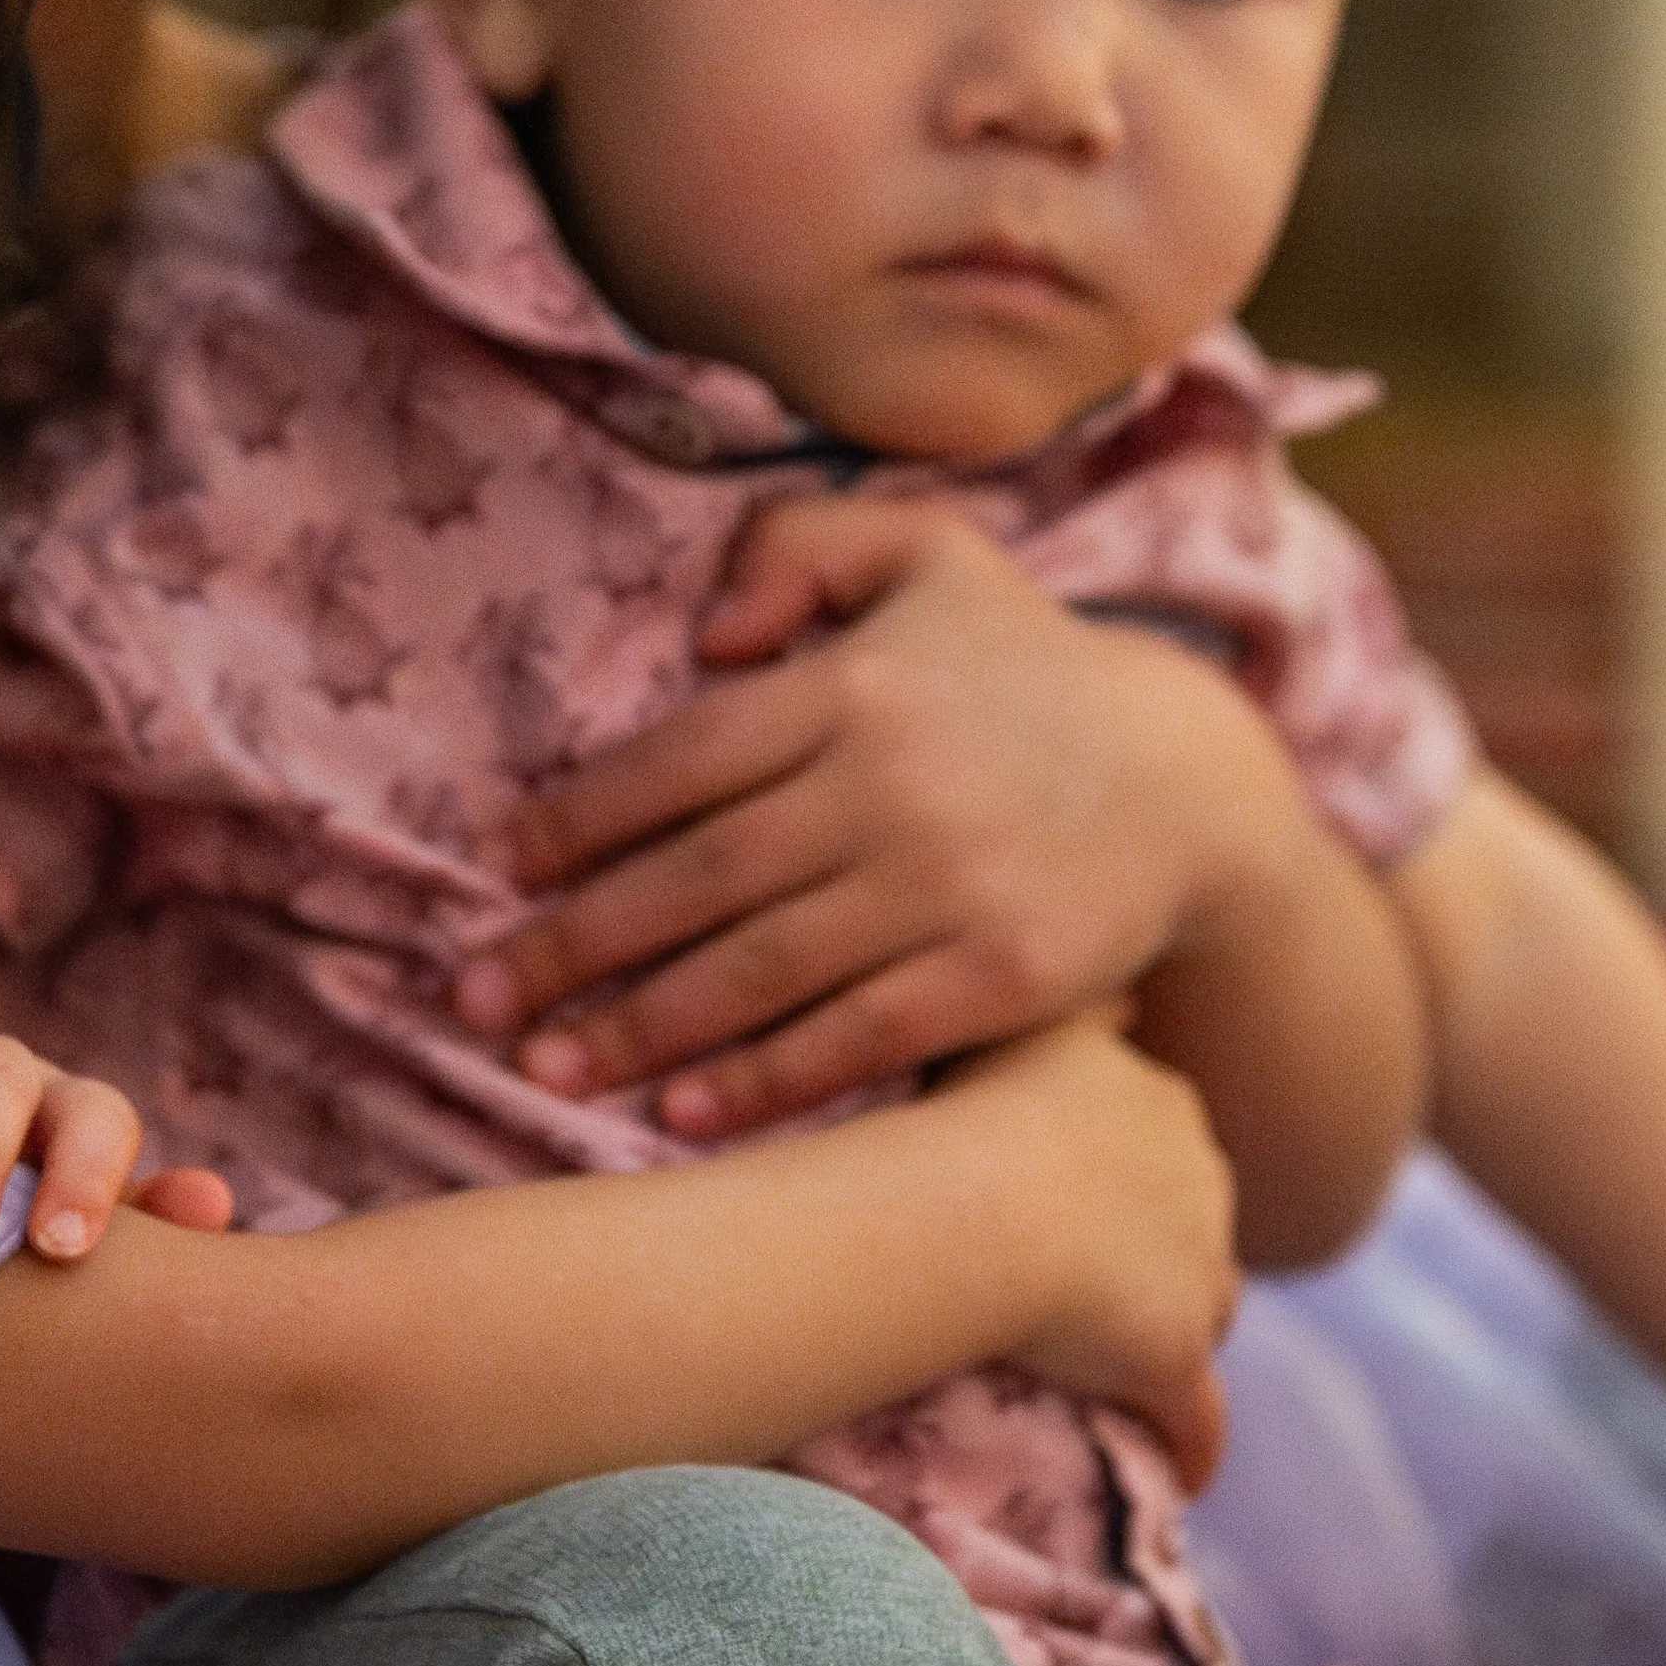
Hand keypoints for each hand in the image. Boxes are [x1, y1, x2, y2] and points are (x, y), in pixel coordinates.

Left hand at [459, 494, 1303, 1136]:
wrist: (1191, 781)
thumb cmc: (1019, 666)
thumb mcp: (924, 553)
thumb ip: (797, 549)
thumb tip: (701, 638)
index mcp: (852, 687)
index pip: (679, 761)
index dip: (578, 822)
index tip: (504, 874)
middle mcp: (889, 785)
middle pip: (695, 879)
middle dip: (569, 948)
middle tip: (474, 999)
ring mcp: (947, 888)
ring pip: (758, 971)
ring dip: (637, 1031)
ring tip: (544, 1070)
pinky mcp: (999, 978)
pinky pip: (856, 1038)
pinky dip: (763, 1083)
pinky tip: (680, 1117)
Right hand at [938, 1010, 1238, 1485]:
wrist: (970, 1201)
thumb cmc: (956, 1103)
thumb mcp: (1009, 1016)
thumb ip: (1063, 1006)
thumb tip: (1109, 988)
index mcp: (1155, 1100)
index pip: (1158, 1142)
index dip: (1120, 1173)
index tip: (1073, 1194)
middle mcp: (1197, 1177)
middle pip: (1193, 1226)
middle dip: (1157, 1254)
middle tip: (1083, 1282)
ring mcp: (1195, 1270)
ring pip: (1204, 1311)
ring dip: (1169, 1338)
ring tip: (1116, 1373)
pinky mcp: (1174, 1355)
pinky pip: (1196, 1419)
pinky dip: (1187, 1445)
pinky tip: (1178, 1472)